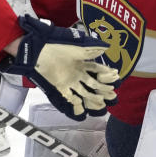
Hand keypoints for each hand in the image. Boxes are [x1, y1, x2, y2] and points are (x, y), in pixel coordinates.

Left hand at [0, 15, 118, 120]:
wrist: (39, 52)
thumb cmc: (57, 47)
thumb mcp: (75, 48)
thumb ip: (90, 49)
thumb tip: (105, 48)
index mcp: (81, 63)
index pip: (96, 69)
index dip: (105, 73)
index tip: (116, 76)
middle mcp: (77, 73)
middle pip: (93, 83)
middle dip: (103, 88)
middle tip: (113, 94)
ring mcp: (70, 81)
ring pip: (84, 91)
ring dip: (92, 97)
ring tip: (101, 102)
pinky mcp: (60, 87)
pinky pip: (70, 97)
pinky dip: (74, 103)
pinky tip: (81, 108)